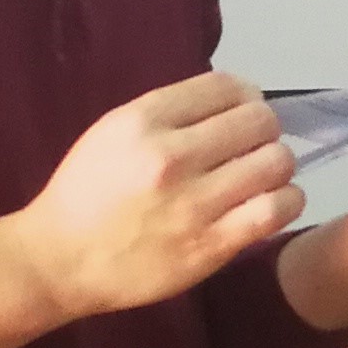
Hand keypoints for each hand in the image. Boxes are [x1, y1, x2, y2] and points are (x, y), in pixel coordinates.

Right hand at [10, 73, 300, 318]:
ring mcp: (194, 204)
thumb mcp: (113, 131)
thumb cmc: (85, 193)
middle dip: (265, 129)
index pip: (226, 87)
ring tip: (264, 176)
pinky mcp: (210, 246)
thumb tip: (234, 100)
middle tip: (254, 146)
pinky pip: (275, 210)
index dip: (247, 95)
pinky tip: (274, 201)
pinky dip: (287, 200)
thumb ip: (169, 113)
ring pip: (275, 163)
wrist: (60, 260)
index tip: (244, 111)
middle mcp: (172, 157)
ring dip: (278, 165)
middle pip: (259, 121)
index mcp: (144, 121)